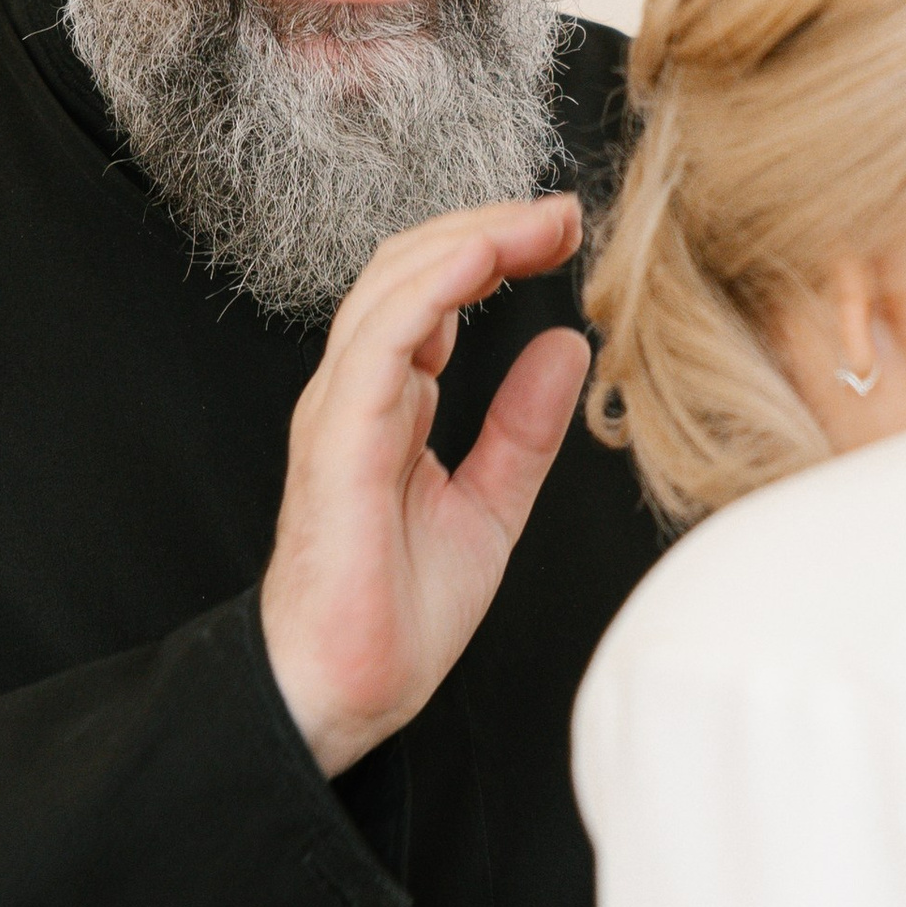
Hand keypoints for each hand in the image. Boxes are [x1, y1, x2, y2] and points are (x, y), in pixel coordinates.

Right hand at [261, 196, 589, 777]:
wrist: (343, 693)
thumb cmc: (395, 616)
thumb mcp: (490, 505)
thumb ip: (524, 428)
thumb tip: (567, 345)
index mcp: (388, 404)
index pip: (433, 292)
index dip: (495, 249)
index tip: (562, 232)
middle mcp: (357, 393)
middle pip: (410, 270)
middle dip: (489, 226)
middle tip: (563, 213)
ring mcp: (340, 412)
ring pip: (391, 288)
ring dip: (468, 239)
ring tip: (537, 222)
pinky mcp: (337, 442)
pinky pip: (376, 343)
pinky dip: (429, 290)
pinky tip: (481, 261)